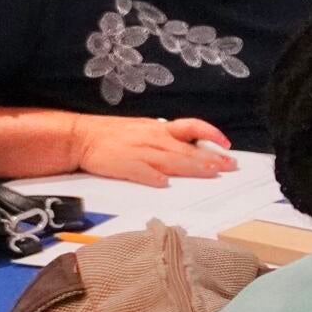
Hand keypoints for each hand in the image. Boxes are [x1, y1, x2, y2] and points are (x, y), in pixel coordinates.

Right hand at [72, 116, 235, 185]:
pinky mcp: (123, 164)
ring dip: (192, 167)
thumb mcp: (146, 129)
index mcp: (159, 129)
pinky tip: (164, 183)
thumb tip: (193, 147)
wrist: (82, 136)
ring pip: (171, 160)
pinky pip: (140, 171)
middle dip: (211, 158)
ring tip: (211, 173)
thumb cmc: (115, 134)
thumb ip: (168, 139)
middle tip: (230, 166)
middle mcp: (153, 138)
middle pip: (187, 149)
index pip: (192, 127)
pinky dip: (153, 177)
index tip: (227, 144)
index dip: (212, 134)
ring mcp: (139, 151)